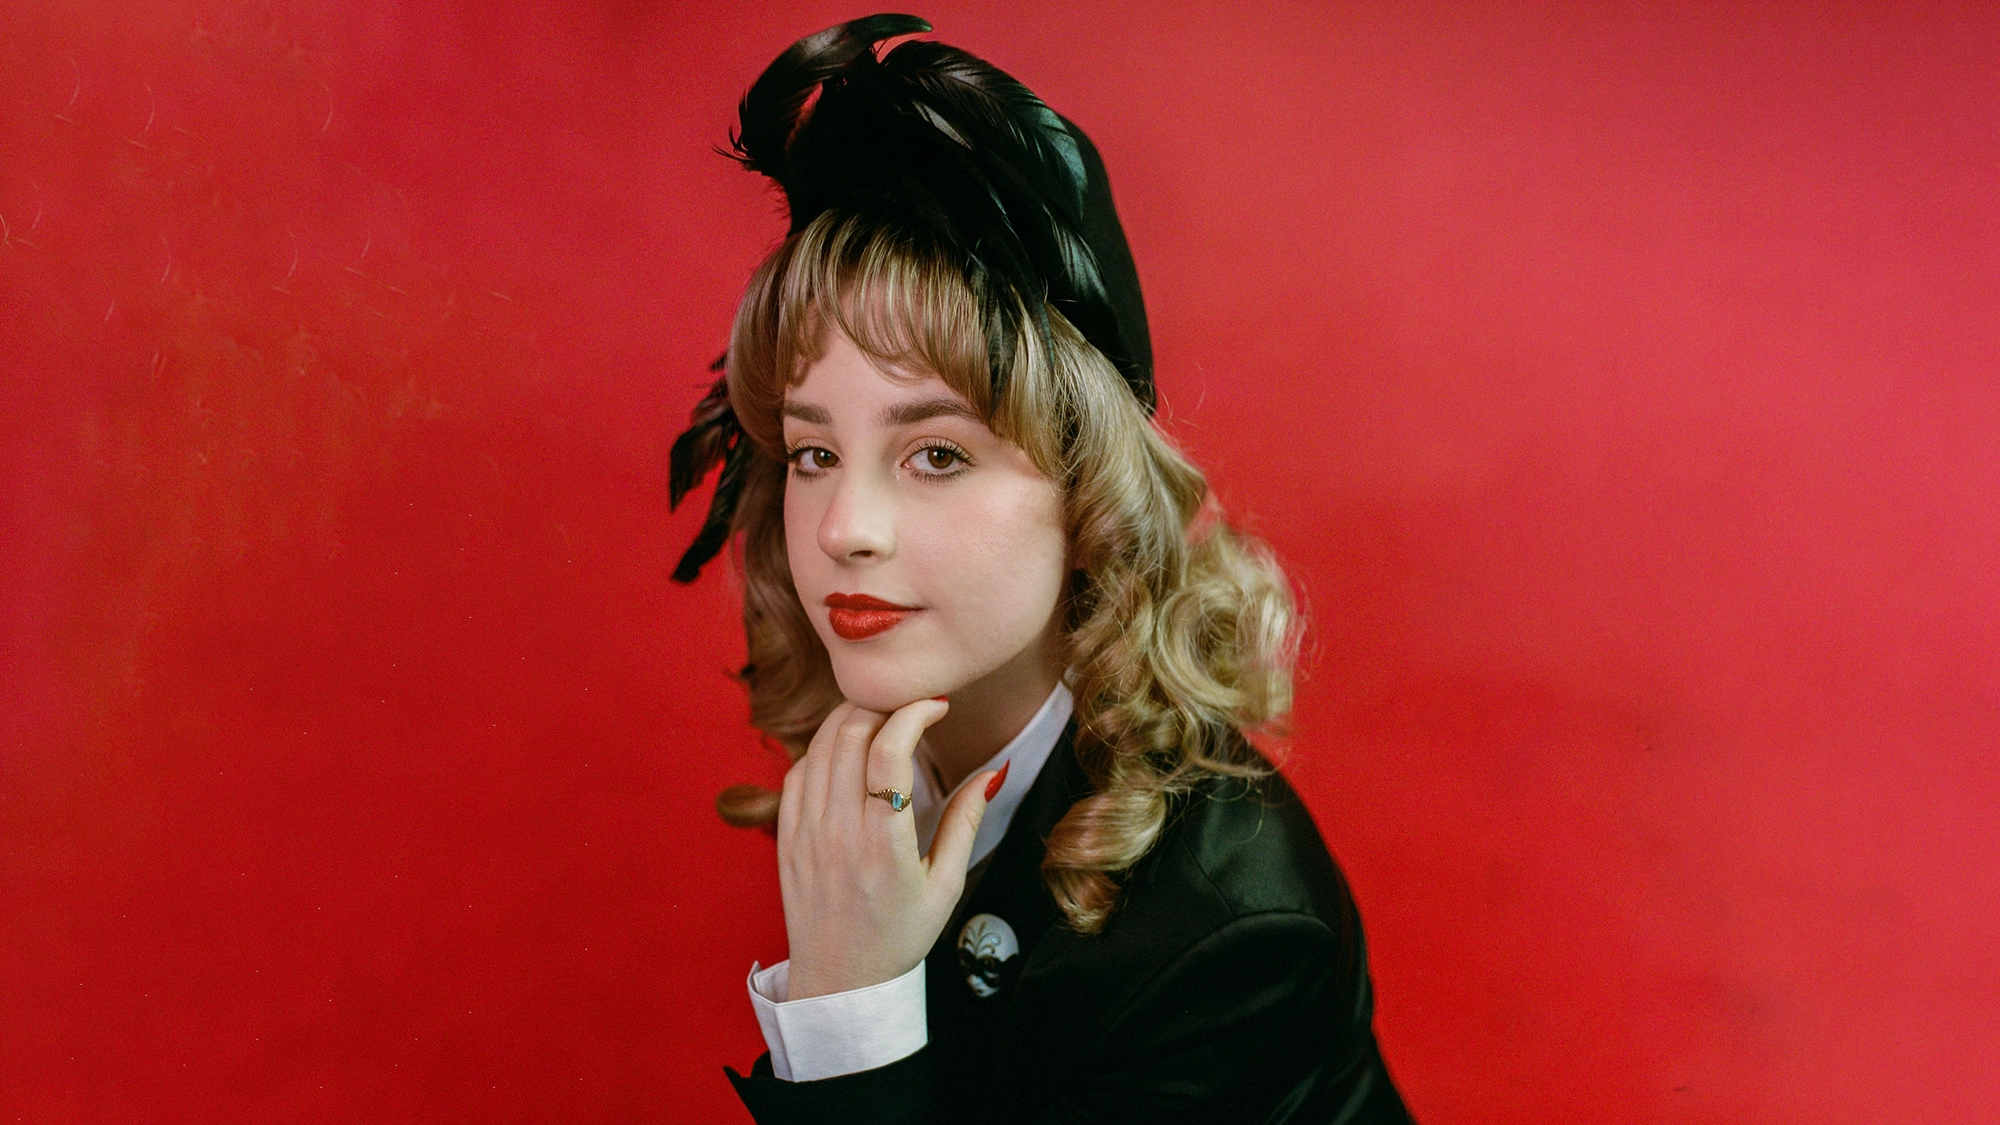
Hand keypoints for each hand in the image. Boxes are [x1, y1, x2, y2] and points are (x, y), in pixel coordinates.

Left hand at [777, 698, 998, 1000]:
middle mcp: (838, 832)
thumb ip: (967, 822)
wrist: (841, 981)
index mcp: (883, 845)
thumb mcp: (946, 885)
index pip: (889, 751)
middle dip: (883, 705)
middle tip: (910, 708)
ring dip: (853, 718)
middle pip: (850, 733)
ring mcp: (805, 832)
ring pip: (820, 745)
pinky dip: (823, 748)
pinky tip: (848, 754)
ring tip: (884, 720)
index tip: (937, 705)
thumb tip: (994, 771)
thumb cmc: (900, 936)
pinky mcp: (785, 836)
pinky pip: (797, 771)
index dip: (913, 713)